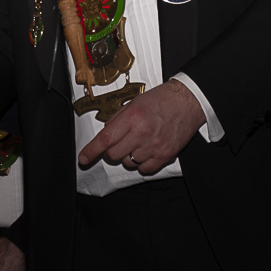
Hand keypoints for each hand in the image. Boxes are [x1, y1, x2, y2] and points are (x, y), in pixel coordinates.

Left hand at [78, 79, 205, 173]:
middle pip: (114, 155)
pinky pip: (145, 170)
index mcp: (132, 117)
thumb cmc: (160, 100)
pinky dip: (141, 164)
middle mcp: (142, 133)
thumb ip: (118, 119)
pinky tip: (146, 151)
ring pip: (129, 163)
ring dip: (128, 156)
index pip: (106, 139)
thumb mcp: (134, 103)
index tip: (83, 158)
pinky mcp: (166, 155)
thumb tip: (105, 134)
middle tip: (120, 142)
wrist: (187, 102)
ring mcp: (155, 146)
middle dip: (111, 151)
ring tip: (138, 142)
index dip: (92, 151)